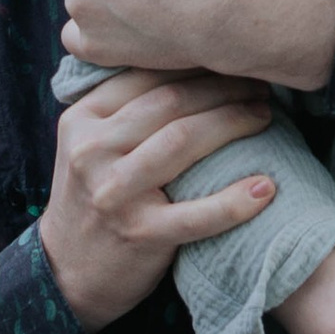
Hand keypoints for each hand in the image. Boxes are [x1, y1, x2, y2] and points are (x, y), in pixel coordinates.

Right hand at [37, 67, 281, 330]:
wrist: (68, 272)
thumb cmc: (94, 199)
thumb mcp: (88, 146)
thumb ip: (122, 109)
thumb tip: (188, 62)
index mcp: (82, 120)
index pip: (146, 76)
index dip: (195, 65)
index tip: (231, 62)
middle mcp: (92, 149)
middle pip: (170, 102)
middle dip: (222, 89)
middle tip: (259, 86)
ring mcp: (114, 192)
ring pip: (183, 140)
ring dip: (233, 123)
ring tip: (264, 117)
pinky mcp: (139, 233)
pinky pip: (197, 213)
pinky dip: (235, 200)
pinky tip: (266, 187)